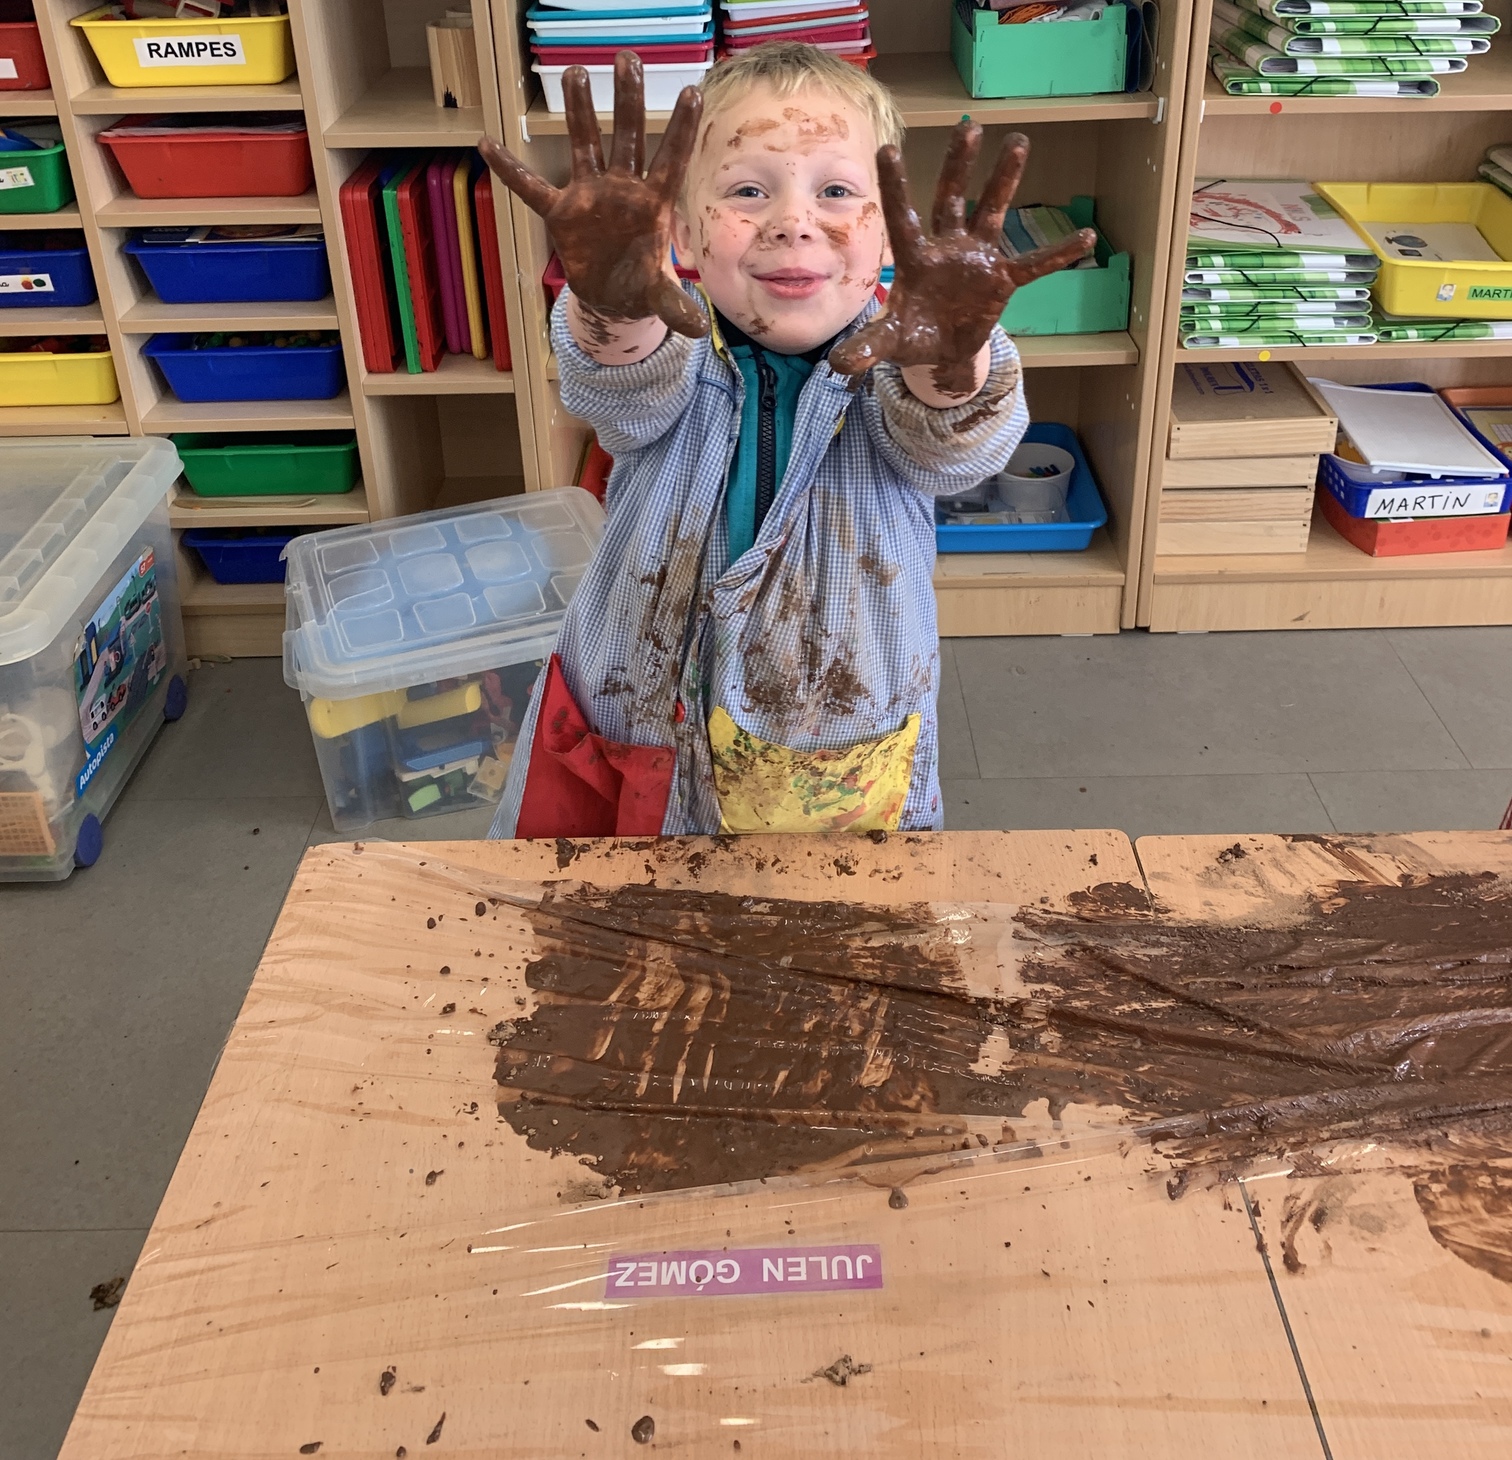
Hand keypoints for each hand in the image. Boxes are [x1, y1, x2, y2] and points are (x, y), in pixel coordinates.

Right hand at [478, 52, 707, 338]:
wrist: (612, 296)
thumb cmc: (641, 287)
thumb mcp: (658, 297)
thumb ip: (676, 305)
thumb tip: (698, 329)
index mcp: (652, 204)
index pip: (669, 160)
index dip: (680, 130)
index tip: (691, 92)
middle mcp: (621, 189)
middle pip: (625, 138)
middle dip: (625, 101)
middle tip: (626, 61)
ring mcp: (590, 195)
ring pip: (583, 145)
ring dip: (578, 112)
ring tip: (574, 73)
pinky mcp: (561, 212)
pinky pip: (532, 188)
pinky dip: (510, 169)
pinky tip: (486, 143)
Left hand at [829, 124, 1094, 397]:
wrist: (941, 351)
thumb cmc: (912, 335)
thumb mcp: (889, 342)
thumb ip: (866, 347)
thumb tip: (838, 364)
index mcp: (914, 258)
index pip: (902, 218)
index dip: (895, 186)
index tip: (886, 148)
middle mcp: (946, 248)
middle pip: (950, 199)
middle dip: (958, 165)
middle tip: (968, 125)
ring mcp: (977, 259)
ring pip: (991, 212)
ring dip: (1003, 181)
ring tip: (1017, 144)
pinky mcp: (1001, 279)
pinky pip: (1033, 265)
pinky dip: (1058, 254)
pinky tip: (1086, 238)